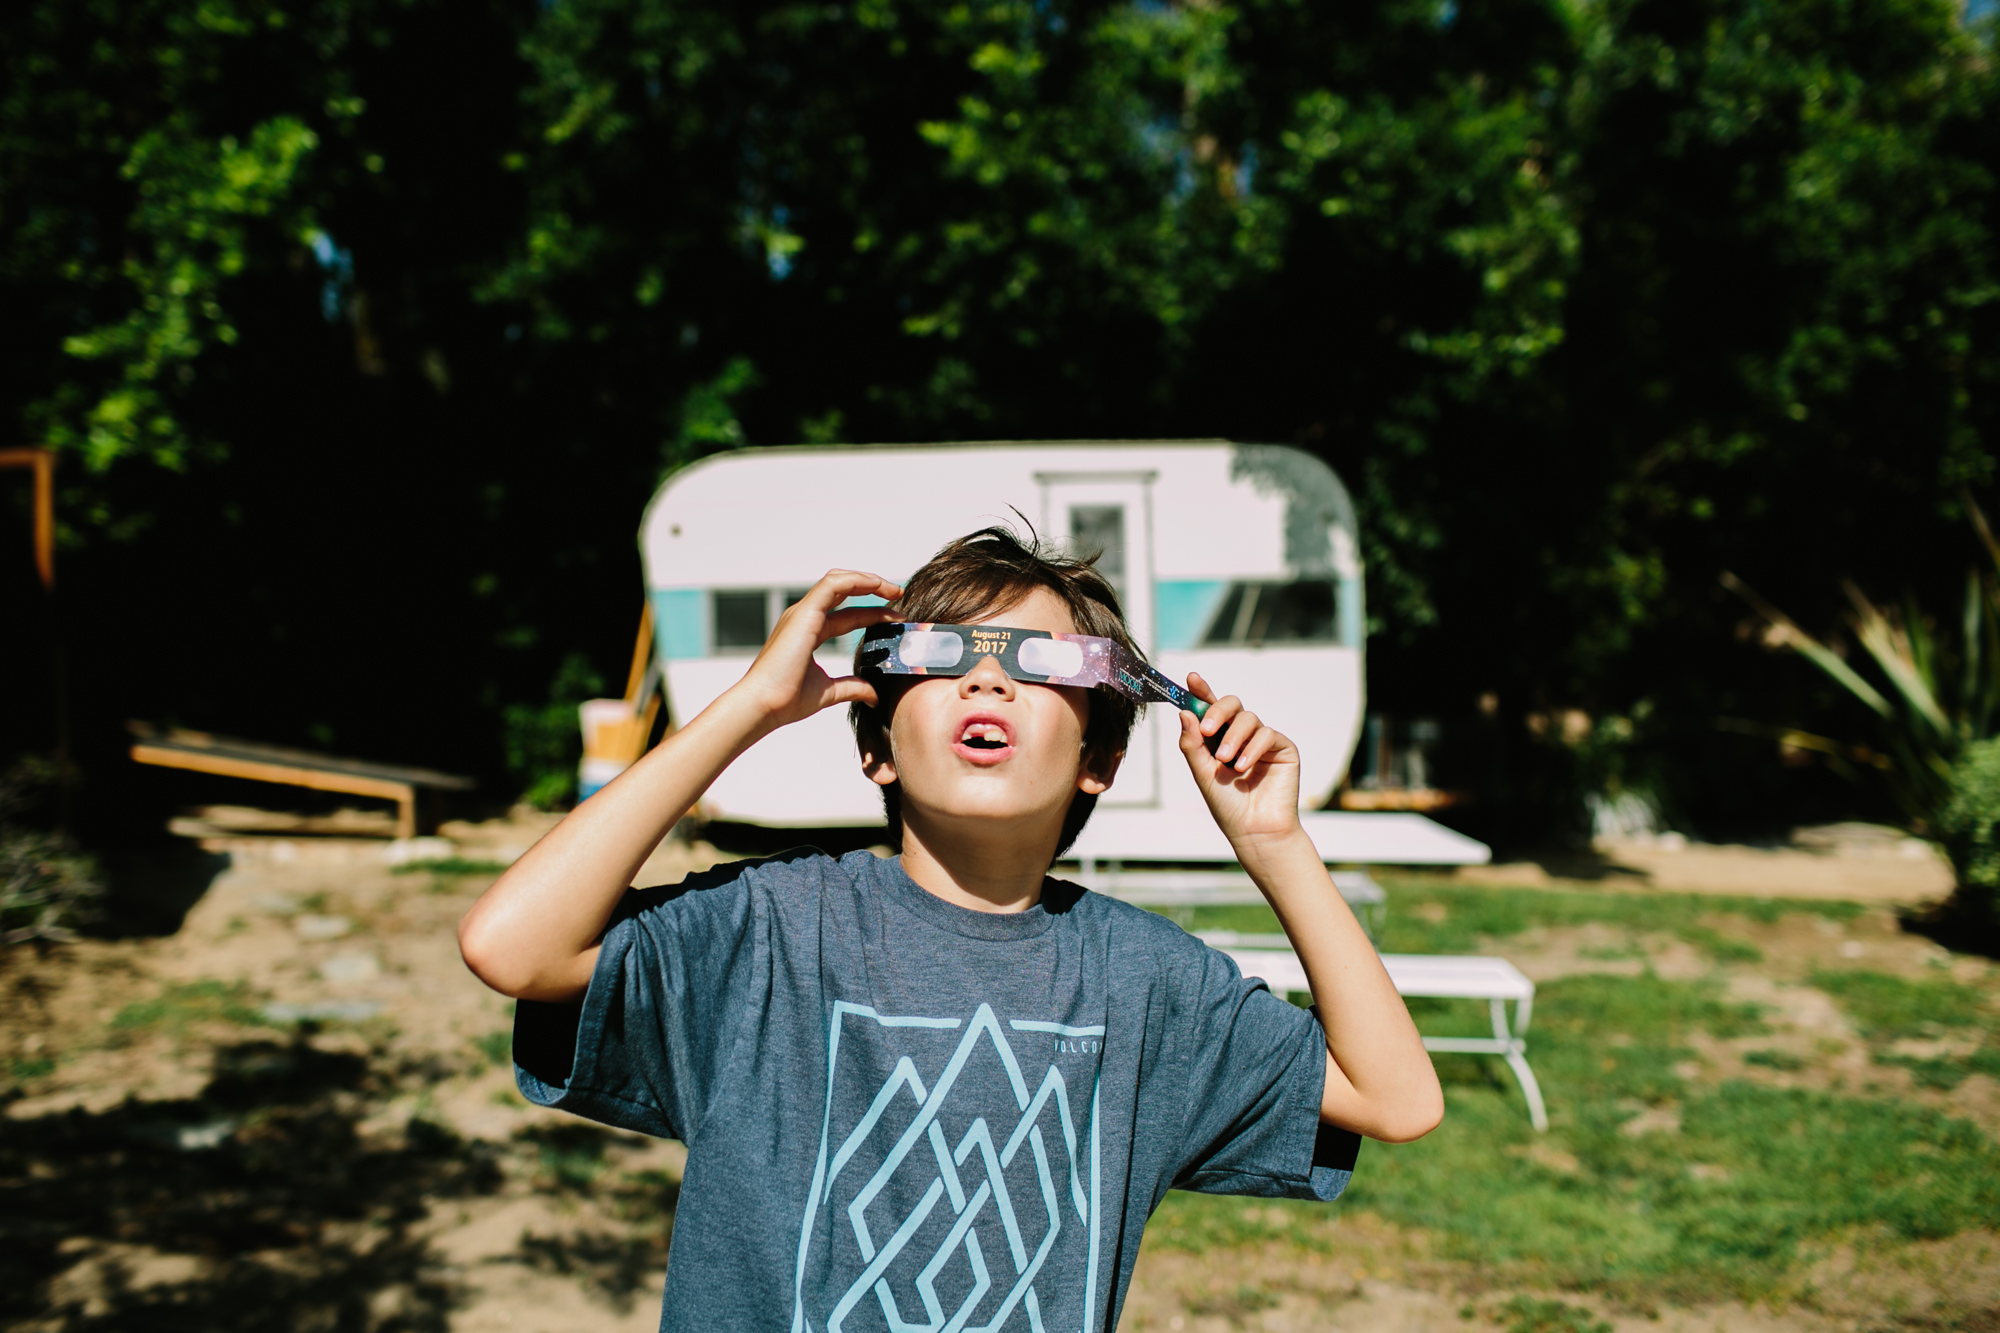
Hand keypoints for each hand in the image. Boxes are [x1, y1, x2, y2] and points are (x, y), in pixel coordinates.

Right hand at [726, 569, 903, 731]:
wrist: (764, 705)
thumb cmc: (786, 700)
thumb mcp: (829, 692)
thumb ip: (852, 687)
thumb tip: (874, 693)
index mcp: (809, 632)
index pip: (847, 615)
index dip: (874, 614)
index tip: (897, 619)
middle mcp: (805, 618)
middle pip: (843, 590)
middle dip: (873, 589)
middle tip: (899, 594)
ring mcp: (803, 613)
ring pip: (838, 580)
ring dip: (868, 580)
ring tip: (893, 589)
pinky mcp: (803, 613)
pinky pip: (833, 585)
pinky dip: (856, 580)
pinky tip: (877, 584)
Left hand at [1175, 672, 1303, 847]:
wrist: (1254, 830)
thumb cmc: (1228, 805)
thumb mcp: (1203, 773)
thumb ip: (1192, 745)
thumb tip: (1184, 713)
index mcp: (1219, 739)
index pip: (1209, 709)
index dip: (1201, 692)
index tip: (1191, 678)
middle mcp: (1241, 736)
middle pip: (1231, 704)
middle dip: (1216, 711)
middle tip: (1207, 729)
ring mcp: (1262, 741)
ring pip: (1248, 718)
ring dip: (1234, 738)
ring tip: (1225, 761)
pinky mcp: (1283, 748)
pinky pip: (1267, 734)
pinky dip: (1252, 748)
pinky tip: (1243, 767)